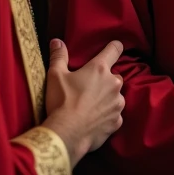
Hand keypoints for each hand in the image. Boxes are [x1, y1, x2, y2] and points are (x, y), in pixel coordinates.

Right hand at [44, 38, 124, 167]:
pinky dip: (107, 116)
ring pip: (116, 96)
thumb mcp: (55, 76)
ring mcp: (117, 103)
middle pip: (114, 76)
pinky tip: (94, 120)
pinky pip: (114, 115)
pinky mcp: (117, 121)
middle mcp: (113, 83)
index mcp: (100, 69)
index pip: (114, 50)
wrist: (66, 134)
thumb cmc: (61, 101)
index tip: (115, 46)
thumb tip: (57, 41)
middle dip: (106, 80)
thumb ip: (58, 56)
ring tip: (90, 107)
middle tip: (90, 88)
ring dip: (107, 99)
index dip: (114, 47)